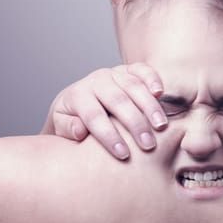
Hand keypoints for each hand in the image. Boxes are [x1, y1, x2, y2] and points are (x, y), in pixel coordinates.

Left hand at [41, 63, 166, 159]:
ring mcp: (114, 73)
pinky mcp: (128, 69)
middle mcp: (96, 80)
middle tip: (147, 145)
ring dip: (149, 106)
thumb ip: (67, 128)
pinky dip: (153, 79)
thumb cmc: (71, 119)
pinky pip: (142, 70)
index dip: (109, 135)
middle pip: (118, 100)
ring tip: (160, 126)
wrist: (77, 99)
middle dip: (134, 123)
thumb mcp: (61, 126)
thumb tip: (80, 130)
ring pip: (133, 86)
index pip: (94, 115)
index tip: (123, 153)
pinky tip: (160, 93)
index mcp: (77, 95)